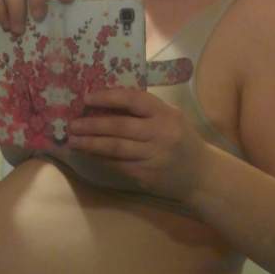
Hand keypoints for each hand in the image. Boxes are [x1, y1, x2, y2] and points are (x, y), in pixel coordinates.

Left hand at [67, 87, 210, 202]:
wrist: (201, 176)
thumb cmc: (181, 141)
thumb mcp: (171, 118)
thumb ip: (146, 111)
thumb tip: (107, 102)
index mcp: (166, 114)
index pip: (134, 100)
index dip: (109, 97)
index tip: (87, 98)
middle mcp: (161, 134)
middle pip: (120, 126)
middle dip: (92, 125)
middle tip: (72, 124)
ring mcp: (153, 156)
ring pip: (115, 148)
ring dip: (91, 144)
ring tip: (73, 140)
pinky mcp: (146, 175)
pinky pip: (118, 164)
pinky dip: (100, 158)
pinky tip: (88, 153)